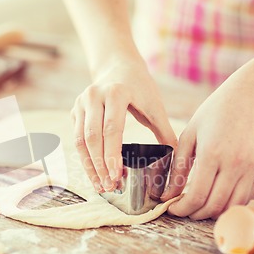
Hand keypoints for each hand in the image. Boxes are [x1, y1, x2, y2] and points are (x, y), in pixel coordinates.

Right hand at [71, 61, 176, 192]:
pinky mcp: (75, 111)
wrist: (118, 66)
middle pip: (92, 138)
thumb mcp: (155, 105)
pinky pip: (77, 139)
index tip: (116, 175)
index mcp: (116, 93)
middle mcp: (94, 96)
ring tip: (100, 185)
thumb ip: (165, 131)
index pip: (111, 129)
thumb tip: (178, 161)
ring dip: (89, 166)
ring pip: (80, 141)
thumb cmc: (140, 87)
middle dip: (99, 166)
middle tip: (110, 186)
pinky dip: (85, 158)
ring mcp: (81, 103)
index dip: (112, 155)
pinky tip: (94, 173)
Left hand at [161, 75, 253, 219]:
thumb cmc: (214, 114)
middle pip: (214, 206)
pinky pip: (246, 198)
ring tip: (200, 206)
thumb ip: (178, 168)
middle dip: (195, 214)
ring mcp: (252, 169)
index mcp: (212, 154)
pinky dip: (231, 204)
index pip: (196, 196)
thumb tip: (168, 195)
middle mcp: (235, 164)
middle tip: (184, 209)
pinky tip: (218, 196)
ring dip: (213, 212)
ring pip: (231, 206)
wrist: (250, 98)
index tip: (172, 208)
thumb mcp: (189, 136)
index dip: (182, 209)